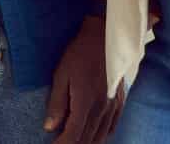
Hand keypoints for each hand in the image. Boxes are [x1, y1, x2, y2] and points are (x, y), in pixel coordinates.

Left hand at [45, 16, 124, 143]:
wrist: (106, 37)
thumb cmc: (80, 53)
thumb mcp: (62, 74)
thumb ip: (57, 103)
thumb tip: (49, 127)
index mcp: (85, 104)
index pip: (73, 135)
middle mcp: (102, 109)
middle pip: (87, 139)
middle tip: (61, 143)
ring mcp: (113, 107)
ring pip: (101, 136)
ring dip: (88, 142)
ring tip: (74, 142)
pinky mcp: (120, 101)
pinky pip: (112, 127)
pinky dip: (102, 135)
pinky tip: (95, 135)